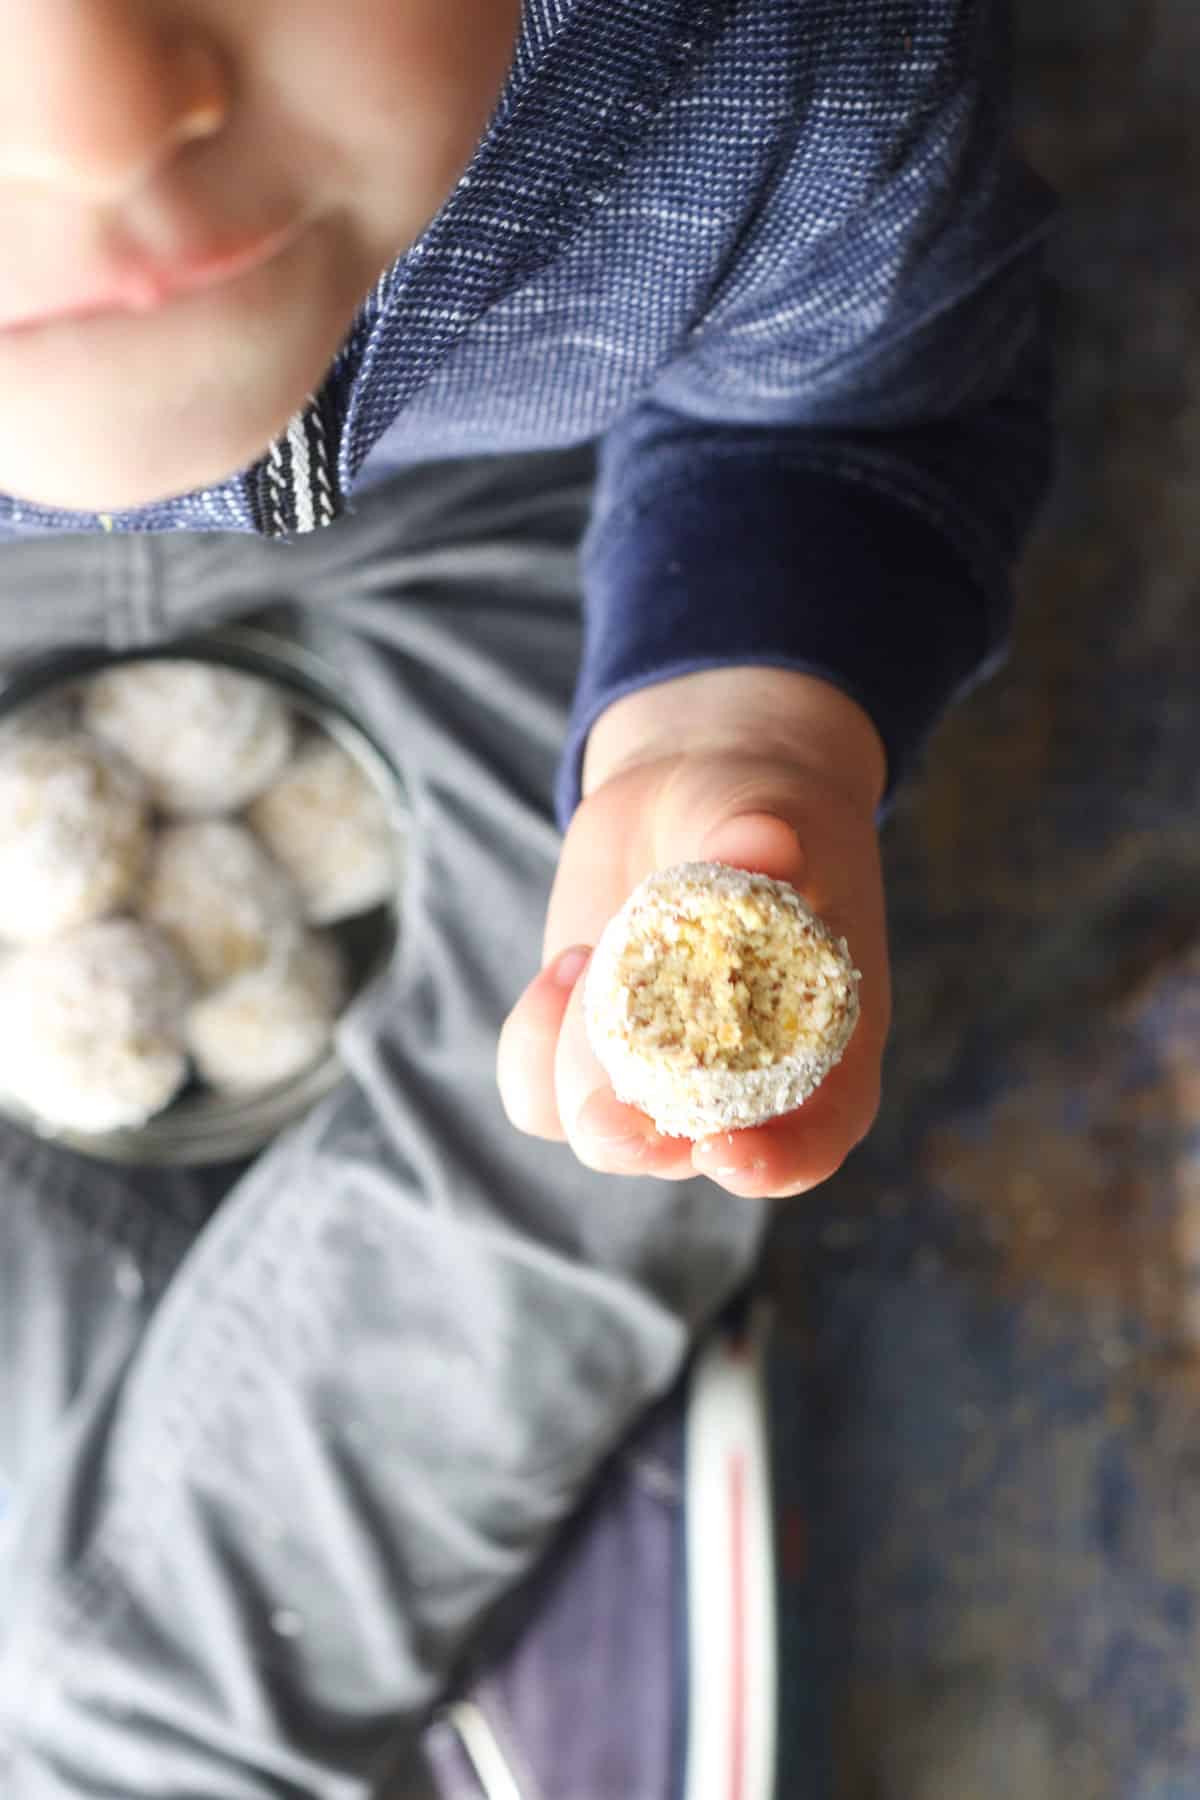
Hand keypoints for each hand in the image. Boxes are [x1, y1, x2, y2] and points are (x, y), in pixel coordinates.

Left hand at [497, 669, 891, 1199]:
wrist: (691, 797)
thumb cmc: (759, 810)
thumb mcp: (769, 811)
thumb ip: (763, 837)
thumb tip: (763, 847)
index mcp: (819, 1045)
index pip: (815, 1138)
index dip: (777, 1162)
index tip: (726, 1149)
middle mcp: (737, 1081)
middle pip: (689, 1155)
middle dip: (641, 1145)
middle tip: (609, 1112)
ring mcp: (655, 1075)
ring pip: (601, 1134)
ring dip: (575, 1071)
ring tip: (586, 957)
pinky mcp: (588, 1054)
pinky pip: (540, 1093)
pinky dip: (533, 1046)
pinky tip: (562, 969)